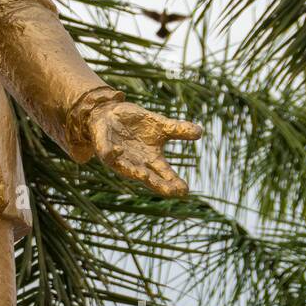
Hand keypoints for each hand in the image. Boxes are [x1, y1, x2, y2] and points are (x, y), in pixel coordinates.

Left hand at [87, 100, 201, 196]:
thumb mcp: (160, 125)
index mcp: (152, 160)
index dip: (174, 183)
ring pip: (128, 170)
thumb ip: (177, 129)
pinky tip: (118, 151)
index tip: (185, 191)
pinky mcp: (105, 150)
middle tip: (171, 191)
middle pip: (150, 177)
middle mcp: (137, 163)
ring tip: (144, 176)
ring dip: (136, 173)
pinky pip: (108, 154)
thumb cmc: (135, 123)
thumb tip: (200, 131)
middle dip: (159, 184)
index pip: (165, 175)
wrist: (110, 114)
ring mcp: (121, 159)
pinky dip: (113, 154)